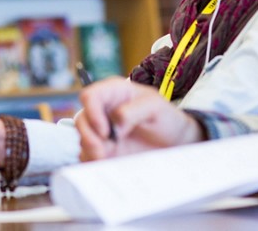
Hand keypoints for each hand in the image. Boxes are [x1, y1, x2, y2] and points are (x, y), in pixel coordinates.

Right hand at [76, 77, 202, 160]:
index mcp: (113, 93)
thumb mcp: (155, 107)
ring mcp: (102, 131)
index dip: (92, 112)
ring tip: (104, 159)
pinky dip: (92, 161)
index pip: (90, 96)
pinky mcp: (105, 149)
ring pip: (82, 139)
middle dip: (88, 136)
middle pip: (81, 119)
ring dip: (89, 151)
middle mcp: (103, 111)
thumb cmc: (166, 117)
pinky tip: (104, 164)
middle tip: (101, 150)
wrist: (175, 142)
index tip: (105, 130)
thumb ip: (133, 110)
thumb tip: (115, 121)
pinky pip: (88, 155)